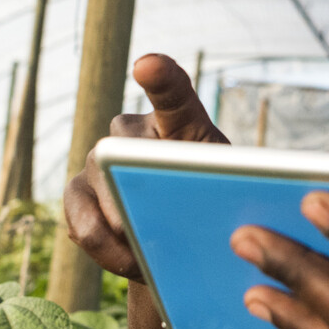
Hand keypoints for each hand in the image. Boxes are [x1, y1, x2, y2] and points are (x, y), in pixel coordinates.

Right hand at [65, 54, 260, 328]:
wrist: (182, 241)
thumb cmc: (216, 208)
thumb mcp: (232, 196)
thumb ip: (232, 194)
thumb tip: (252, 220)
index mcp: (180, 124)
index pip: (172, 93)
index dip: (161, 79)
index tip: (147, 65)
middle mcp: (130, 131)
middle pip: (121, 155)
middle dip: (130, 198)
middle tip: (152, 234)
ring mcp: (96, 160)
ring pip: (95, 193)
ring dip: (119, 234)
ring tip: (144, 261)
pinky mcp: (76, 196)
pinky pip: (80, 224)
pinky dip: (105, 252)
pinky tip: (128, 264)